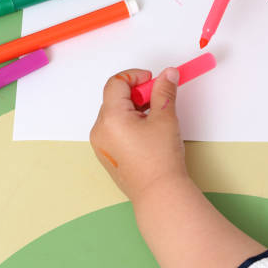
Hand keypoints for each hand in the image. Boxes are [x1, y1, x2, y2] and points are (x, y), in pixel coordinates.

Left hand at [90, 67, 185, 202]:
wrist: (159, 194)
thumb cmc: (160, 158)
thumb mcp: (165, 117)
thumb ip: (164, 90)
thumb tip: (168, 74)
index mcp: (110, 117)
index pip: (116, 83)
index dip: (135, 76)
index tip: (152, 80)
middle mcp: (100, 130)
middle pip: (114, 97)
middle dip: (136, 92)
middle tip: (157, 98)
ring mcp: (100, 144)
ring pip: (114, 113)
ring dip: (133, 107)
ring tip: (154, 117)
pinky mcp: (106, 154)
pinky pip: (113, 128)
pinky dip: (128, 122)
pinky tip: (146, 131)